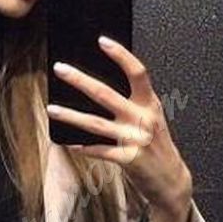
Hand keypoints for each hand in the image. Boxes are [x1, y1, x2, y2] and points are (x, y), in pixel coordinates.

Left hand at [46, 36, 192, 221]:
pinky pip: (100, 150)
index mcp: (150, 104)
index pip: (137, 72)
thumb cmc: (157, 146)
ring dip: (71, 115)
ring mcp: (135, 139)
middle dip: (80, 80)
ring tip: (51, 108)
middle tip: (60, 68)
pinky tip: (69, 143)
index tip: (103, 41)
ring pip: (96, 123)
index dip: (121, 55)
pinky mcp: (128, 159)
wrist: (171, 179)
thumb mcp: (151, 119)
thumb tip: (99, 88)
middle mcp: (143, 118)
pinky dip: (83, 147)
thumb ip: (133, 103)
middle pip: (106, 94)